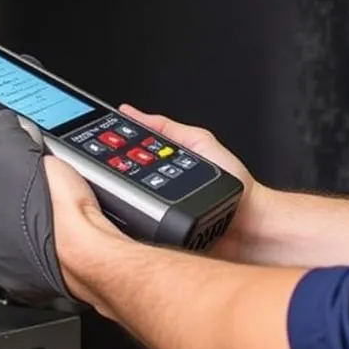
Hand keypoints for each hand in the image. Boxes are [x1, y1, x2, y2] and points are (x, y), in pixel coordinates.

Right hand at [119, 104, 265, 260]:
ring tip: (122, 183)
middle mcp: (158, 188)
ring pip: (129, 202)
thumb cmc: (238, 186)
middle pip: (125, 177)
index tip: (95, 138)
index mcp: (165, 164)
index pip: (131, 152)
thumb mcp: (200, 142)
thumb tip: (134, 113)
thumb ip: (170, 128)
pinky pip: (141, 226)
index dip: (112, 146)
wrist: (253, 224)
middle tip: (106, 161)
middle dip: (115, 168)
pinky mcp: (162, 235)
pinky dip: (135, 219)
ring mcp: (159, 212)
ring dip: (124, 194)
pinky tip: (135, 211)